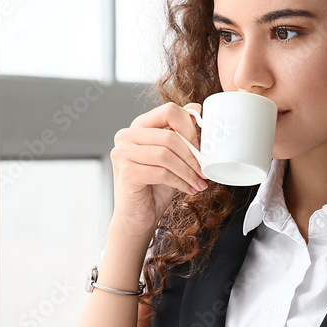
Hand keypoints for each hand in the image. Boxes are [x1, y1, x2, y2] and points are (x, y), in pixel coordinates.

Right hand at [110, 101, 206, 238]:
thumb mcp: (173, 156)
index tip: (201, 147)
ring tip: (199, 182)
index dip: (189, 127)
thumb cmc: (155, 186)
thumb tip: (196, 109)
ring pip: (166, 155)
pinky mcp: (126, 172)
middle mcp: (126, 135)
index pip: (168, 110)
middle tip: (204, 171)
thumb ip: (181, 133)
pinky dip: (181, 182)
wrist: (138, 217)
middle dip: (192, 156)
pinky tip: (189, 189)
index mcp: (139, 126)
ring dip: (188, 171)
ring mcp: (122, 153)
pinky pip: (162, 172)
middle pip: (169, 136)